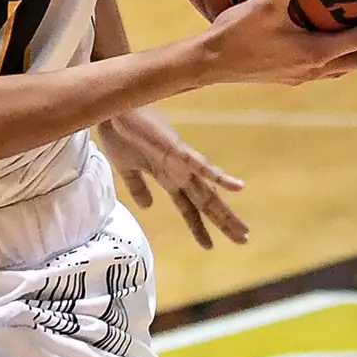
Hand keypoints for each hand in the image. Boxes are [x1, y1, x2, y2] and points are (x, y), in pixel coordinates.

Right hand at [98, 108, 248, 248]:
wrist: (113, 110)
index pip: (187, 208)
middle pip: (206, 202)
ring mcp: (181, 161)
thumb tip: (147, 207)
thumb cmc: (120, 132)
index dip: (198, 227)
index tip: (209, 246)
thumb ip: (138, 187)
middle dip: (223, 222)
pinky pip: (201, 165)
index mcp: (167, 177)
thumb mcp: (126, 168)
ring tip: (243, 230)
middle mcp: (179, 172)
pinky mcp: (177, 149)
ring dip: (226, 211)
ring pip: (209, 191)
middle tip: (243, 240)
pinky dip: (219, 177)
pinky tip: (238, 187)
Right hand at [203, 0, 356, 85]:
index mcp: (316, 52)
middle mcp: (314, 68)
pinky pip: (326, 68)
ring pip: (346, 67)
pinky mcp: (288, 76)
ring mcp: (302, 75)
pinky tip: (332, 44)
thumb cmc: (235, 34)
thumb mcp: (263, 3)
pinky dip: (341, 56)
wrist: (208, 65)